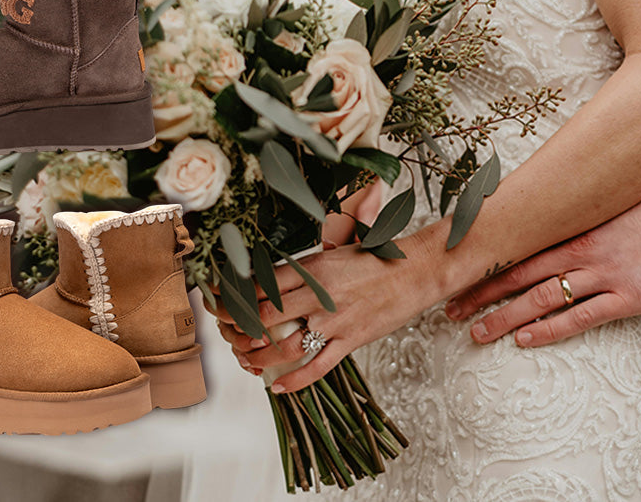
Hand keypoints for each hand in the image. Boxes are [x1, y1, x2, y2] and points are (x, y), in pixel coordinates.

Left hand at [212, 235, 445, 392]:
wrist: (418, 270)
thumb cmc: (378, 260)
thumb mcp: (334, 254)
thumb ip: (304, 270)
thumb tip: (272, 280)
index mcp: (313, 268)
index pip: (262, 284)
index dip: (237, 298)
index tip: (223, 306)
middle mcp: (320, 294)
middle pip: (266, 315)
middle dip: (241, 329)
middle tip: (230, 335)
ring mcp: (336, 320)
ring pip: (286, 345)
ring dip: (260, 357)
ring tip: (247, 361)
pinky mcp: (352, 340)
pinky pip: (318, 366)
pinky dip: (295, 380)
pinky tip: (278, 386)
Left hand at [444, 159, 640, 346]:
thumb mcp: (618, 200)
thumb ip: (586, 215)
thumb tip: (558, 220)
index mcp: (579, 222)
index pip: (520, 246)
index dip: (487, 262)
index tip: (458, 272)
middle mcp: (584, 248)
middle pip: (519, 273)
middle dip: (482, 293)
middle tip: (450, 309)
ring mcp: (606, 274)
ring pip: (541, 298)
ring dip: (505, 317)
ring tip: (477, 331)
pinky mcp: (631, 296)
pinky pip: (581, 318)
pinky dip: (548, 330)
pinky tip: (524, 339)